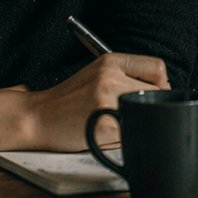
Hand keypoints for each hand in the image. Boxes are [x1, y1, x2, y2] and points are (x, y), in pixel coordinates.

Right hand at [23, 52, 170, 150]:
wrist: (35, 117)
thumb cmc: (68, 98)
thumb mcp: (97, 73)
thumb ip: (126, 75)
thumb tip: (161, 89)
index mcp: (111, 61)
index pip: (157, 68)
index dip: (162, 84)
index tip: (156, 93)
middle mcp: (110, 77)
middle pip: (155, 92)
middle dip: (149, 105)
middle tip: (134, 112)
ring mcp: (106, 100)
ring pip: (143, 113)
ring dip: (135, 122)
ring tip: (114, 122)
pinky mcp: (103, 124)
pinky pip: (129, 133)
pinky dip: (121, 137)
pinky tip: (103, 132)